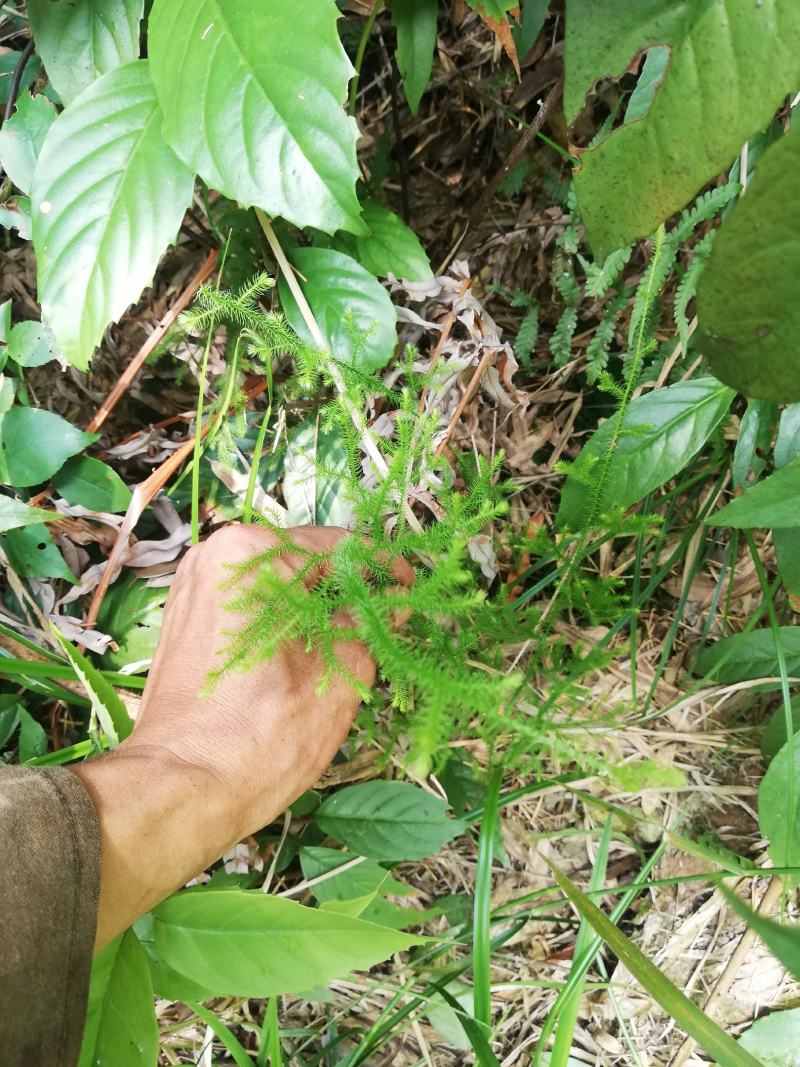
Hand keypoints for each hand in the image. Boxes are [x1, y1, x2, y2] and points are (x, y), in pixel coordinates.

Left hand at [72, 524, 374, 949]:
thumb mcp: (340, 674)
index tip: (411, 588)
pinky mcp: (185, 621)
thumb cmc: (262, 733)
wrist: (182, 792)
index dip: (382, 569)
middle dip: (346, 590)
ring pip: (274, 586)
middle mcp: (214, 556)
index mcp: (251, 552)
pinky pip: (248, 606)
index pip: (335, 547)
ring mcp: (194, 588)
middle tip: (387, 619)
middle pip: (301, 562)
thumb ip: (369, 626)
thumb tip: (391, 605)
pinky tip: (311, 652)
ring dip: (315, 607)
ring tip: (355, 640)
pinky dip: (282, 622)